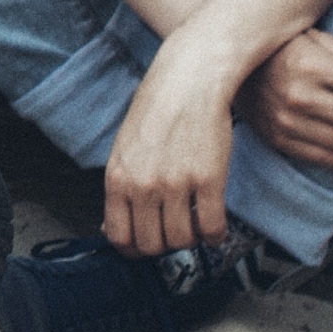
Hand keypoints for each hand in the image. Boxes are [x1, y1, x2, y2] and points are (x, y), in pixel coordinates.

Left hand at [102, 37, 242, 256]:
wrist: (188, 81)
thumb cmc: (156, 110)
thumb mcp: (124, 149)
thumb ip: (122, 187)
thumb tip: (117, 226)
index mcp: (117, 178)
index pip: (119, 237)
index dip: (134, 250)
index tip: (146, 246)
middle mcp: (143, 185)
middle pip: (152, 245)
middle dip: (164, 245)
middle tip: (174, 232)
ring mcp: (176, 184)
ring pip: (182, 240)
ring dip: (191, 240)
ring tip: (194, 224)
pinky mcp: (208, 180)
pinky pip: (213, 228)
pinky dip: (215, 235)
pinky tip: (214, 224)